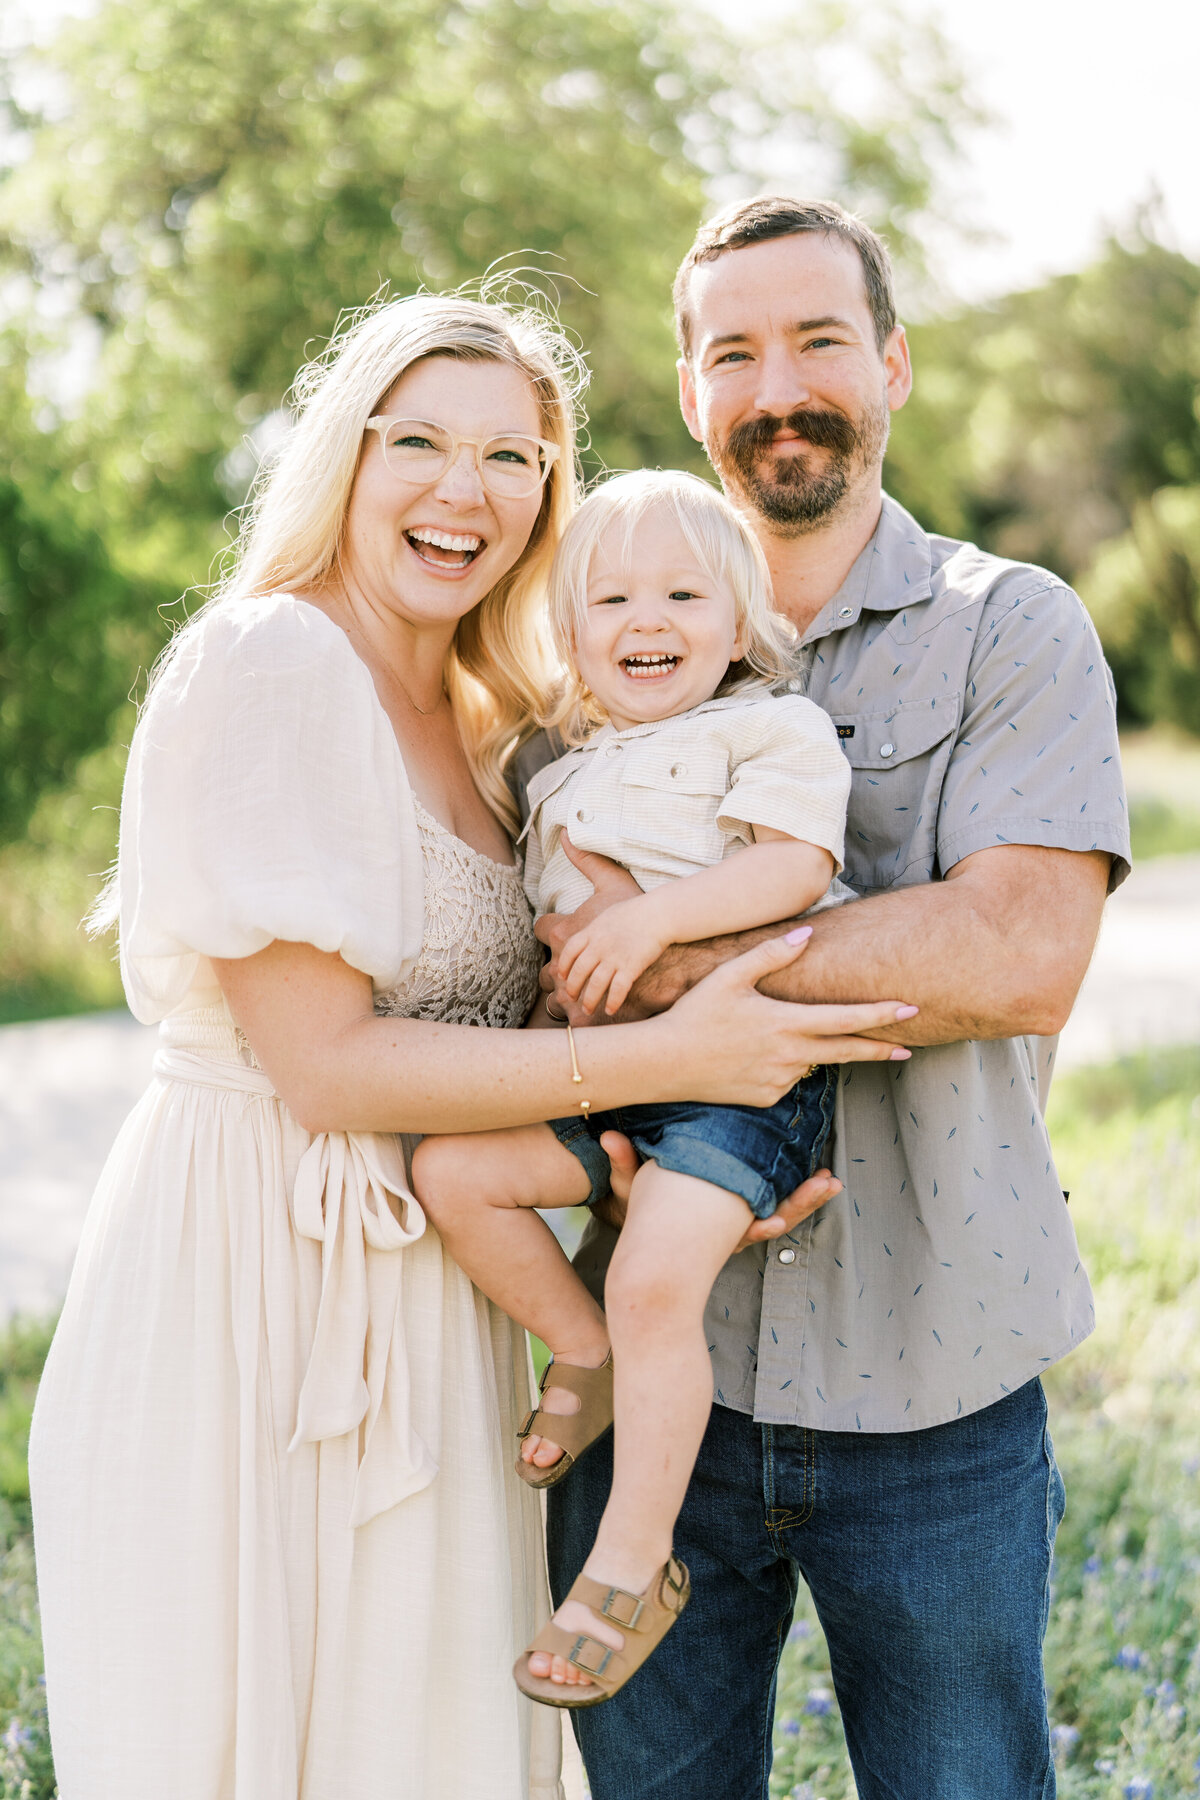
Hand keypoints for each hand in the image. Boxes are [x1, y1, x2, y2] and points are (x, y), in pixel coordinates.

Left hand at [558, 897, 665, 1016]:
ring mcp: (614, 957)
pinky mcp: (631, 967)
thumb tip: (591, 928)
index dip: (564, 965)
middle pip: (579, 971)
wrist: (660, 913)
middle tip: (571, 997)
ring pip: (595, 984)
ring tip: (588, 1009)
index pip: (570, 951)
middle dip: (572, 988)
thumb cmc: (638, 909)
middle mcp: (599, 945)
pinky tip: (610, 1010)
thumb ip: (596, 922)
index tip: (562, 976)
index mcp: (592, 931)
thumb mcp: (609, 908)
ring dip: (589, 1000)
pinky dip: (612, 1002)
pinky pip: (618, 989)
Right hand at [589, 1131, 838, 1252]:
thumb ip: (624, 1163)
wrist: (652, 1242)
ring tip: (832, 1182)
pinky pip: (784, 1206)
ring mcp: (744, 1223)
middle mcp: (732, 1230)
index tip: (776, 1220)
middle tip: (825, 1185)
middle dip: (800, 1204)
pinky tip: (823, 1181)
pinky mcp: (751, 1211)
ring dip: (809, 1199)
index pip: (740, 1228)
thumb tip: (608, 1136)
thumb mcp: (632, 1189)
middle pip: (773, 1220)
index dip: (760, 1225)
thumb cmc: (645, 1212)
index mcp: (710, 1227)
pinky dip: (804, 1197)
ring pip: (785, 1213)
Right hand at [660, 930, 916, 1107]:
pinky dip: (784, 1066)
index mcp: (785, 1022)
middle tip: (908, 1048)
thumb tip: (807, 934)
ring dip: (815, 1052)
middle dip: (880, 1049)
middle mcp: (789, 1056)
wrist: (664, 1063)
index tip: (910, 1010)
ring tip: (779, 1038)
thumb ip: (771, 954)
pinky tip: (756, 1055)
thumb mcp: (730, 976)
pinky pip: (787, 1080)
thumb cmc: (694, 1013)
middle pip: (847, 1052)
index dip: (881, 1015)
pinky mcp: (766, 1098)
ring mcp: (778, 1081)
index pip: (845, 1018)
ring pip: (811, 1064)